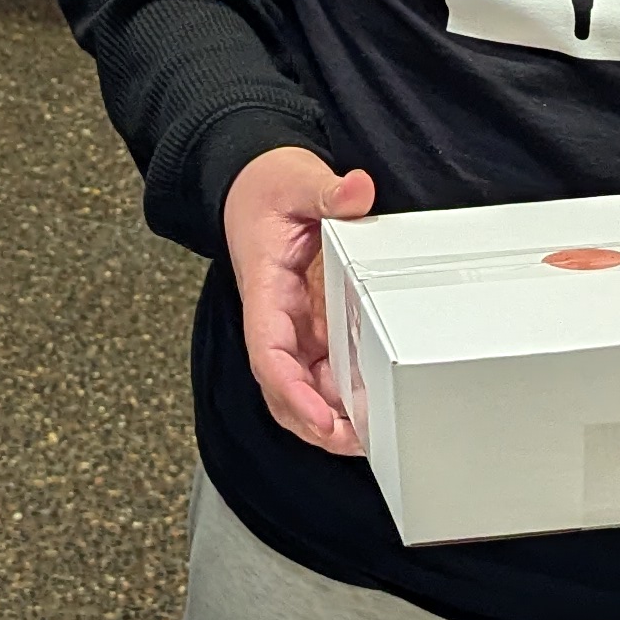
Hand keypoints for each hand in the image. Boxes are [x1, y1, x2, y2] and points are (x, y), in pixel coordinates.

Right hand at [223, 145, 372, 453]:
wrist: (250, 183)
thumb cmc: (264, 187)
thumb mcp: (295, 178)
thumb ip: (325, 189)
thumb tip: (355, 191)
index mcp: (265, 289)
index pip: (270, 354)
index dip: (293, 393)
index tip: (320, 419)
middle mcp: (276, 316)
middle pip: (285, 386)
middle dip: (315, 422)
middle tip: (357, 441)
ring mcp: (293, 324)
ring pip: (304, 385)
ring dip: (329, 415)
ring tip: (368, 435)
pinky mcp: (310, 322)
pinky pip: (322, 368)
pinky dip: (340, 394)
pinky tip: (368, 406)